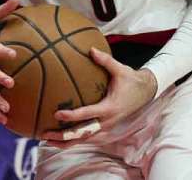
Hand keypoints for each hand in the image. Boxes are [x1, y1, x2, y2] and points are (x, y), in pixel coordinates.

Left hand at [41, 48, 156, 146]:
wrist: (146, 92)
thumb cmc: (131, 80)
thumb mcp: (121, 69)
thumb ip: (105, 60)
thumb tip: (91, 49)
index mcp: (110, 108)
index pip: (88, 114)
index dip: (72, 115)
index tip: (57, 114)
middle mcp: (108, 121)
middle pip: (83, 133)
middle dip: (64, 136)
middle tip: (45, 134)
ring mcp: (107, 128)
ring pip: (85, 139)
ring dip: (67, 142)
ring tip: (47, 141)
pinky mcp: (106, 129)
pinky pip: (89, 138)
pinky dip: (75, 141)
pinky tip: (61, 141)